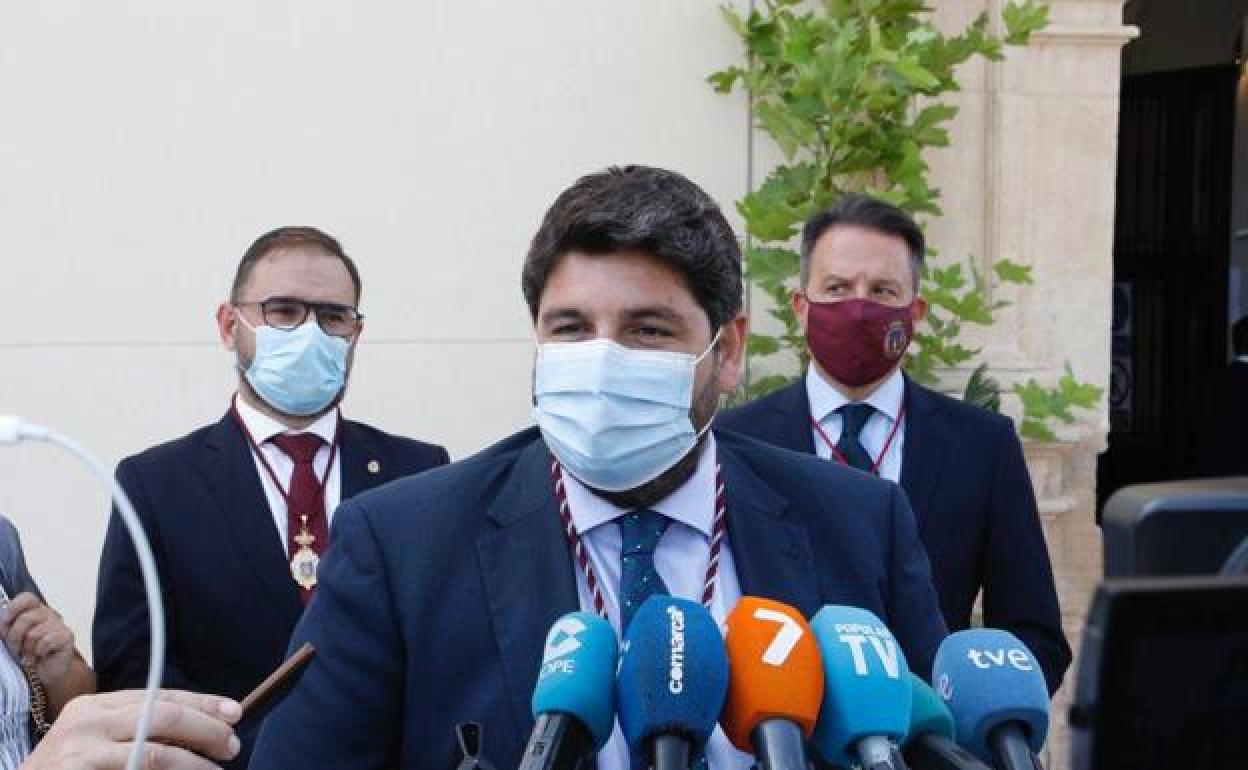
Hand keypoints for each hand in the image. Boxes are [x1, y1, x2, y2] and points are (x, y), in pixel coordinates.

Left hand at [0, 593, 74, 684]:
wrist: (47, 672)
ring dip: (27, 649)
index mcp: (35, 611)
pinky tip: (41, 656)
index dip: (14, 608)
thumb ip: (7, 625)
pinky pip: (46, 642)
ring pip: (34, 633)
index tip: (5, 621)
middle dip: (15, 638)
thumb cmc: (29, 654)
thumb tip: (1, 615)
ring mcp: (59, 625)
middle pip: (26, 618)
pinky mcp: (67, 636)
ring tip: (29, 654)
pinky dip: (39, 652)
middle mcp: (48, 615)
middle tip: (17, 649)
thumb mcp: (13, 638)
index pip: (27, 598)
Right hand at [22, 689, 241, 769]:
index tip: (234, 712)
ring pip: (155, 753)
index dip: (201, 703)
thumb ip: (136, 726)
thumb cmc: (68, 767)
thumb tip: (201, 727)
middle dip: (205, 729)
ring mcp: (83, 753)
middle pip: (162, 717)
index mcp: (95, 705)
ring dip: (194, 763)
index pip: (159, 696)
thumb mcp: (95, 736)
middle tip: (231, 745)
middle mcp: (88, 723)